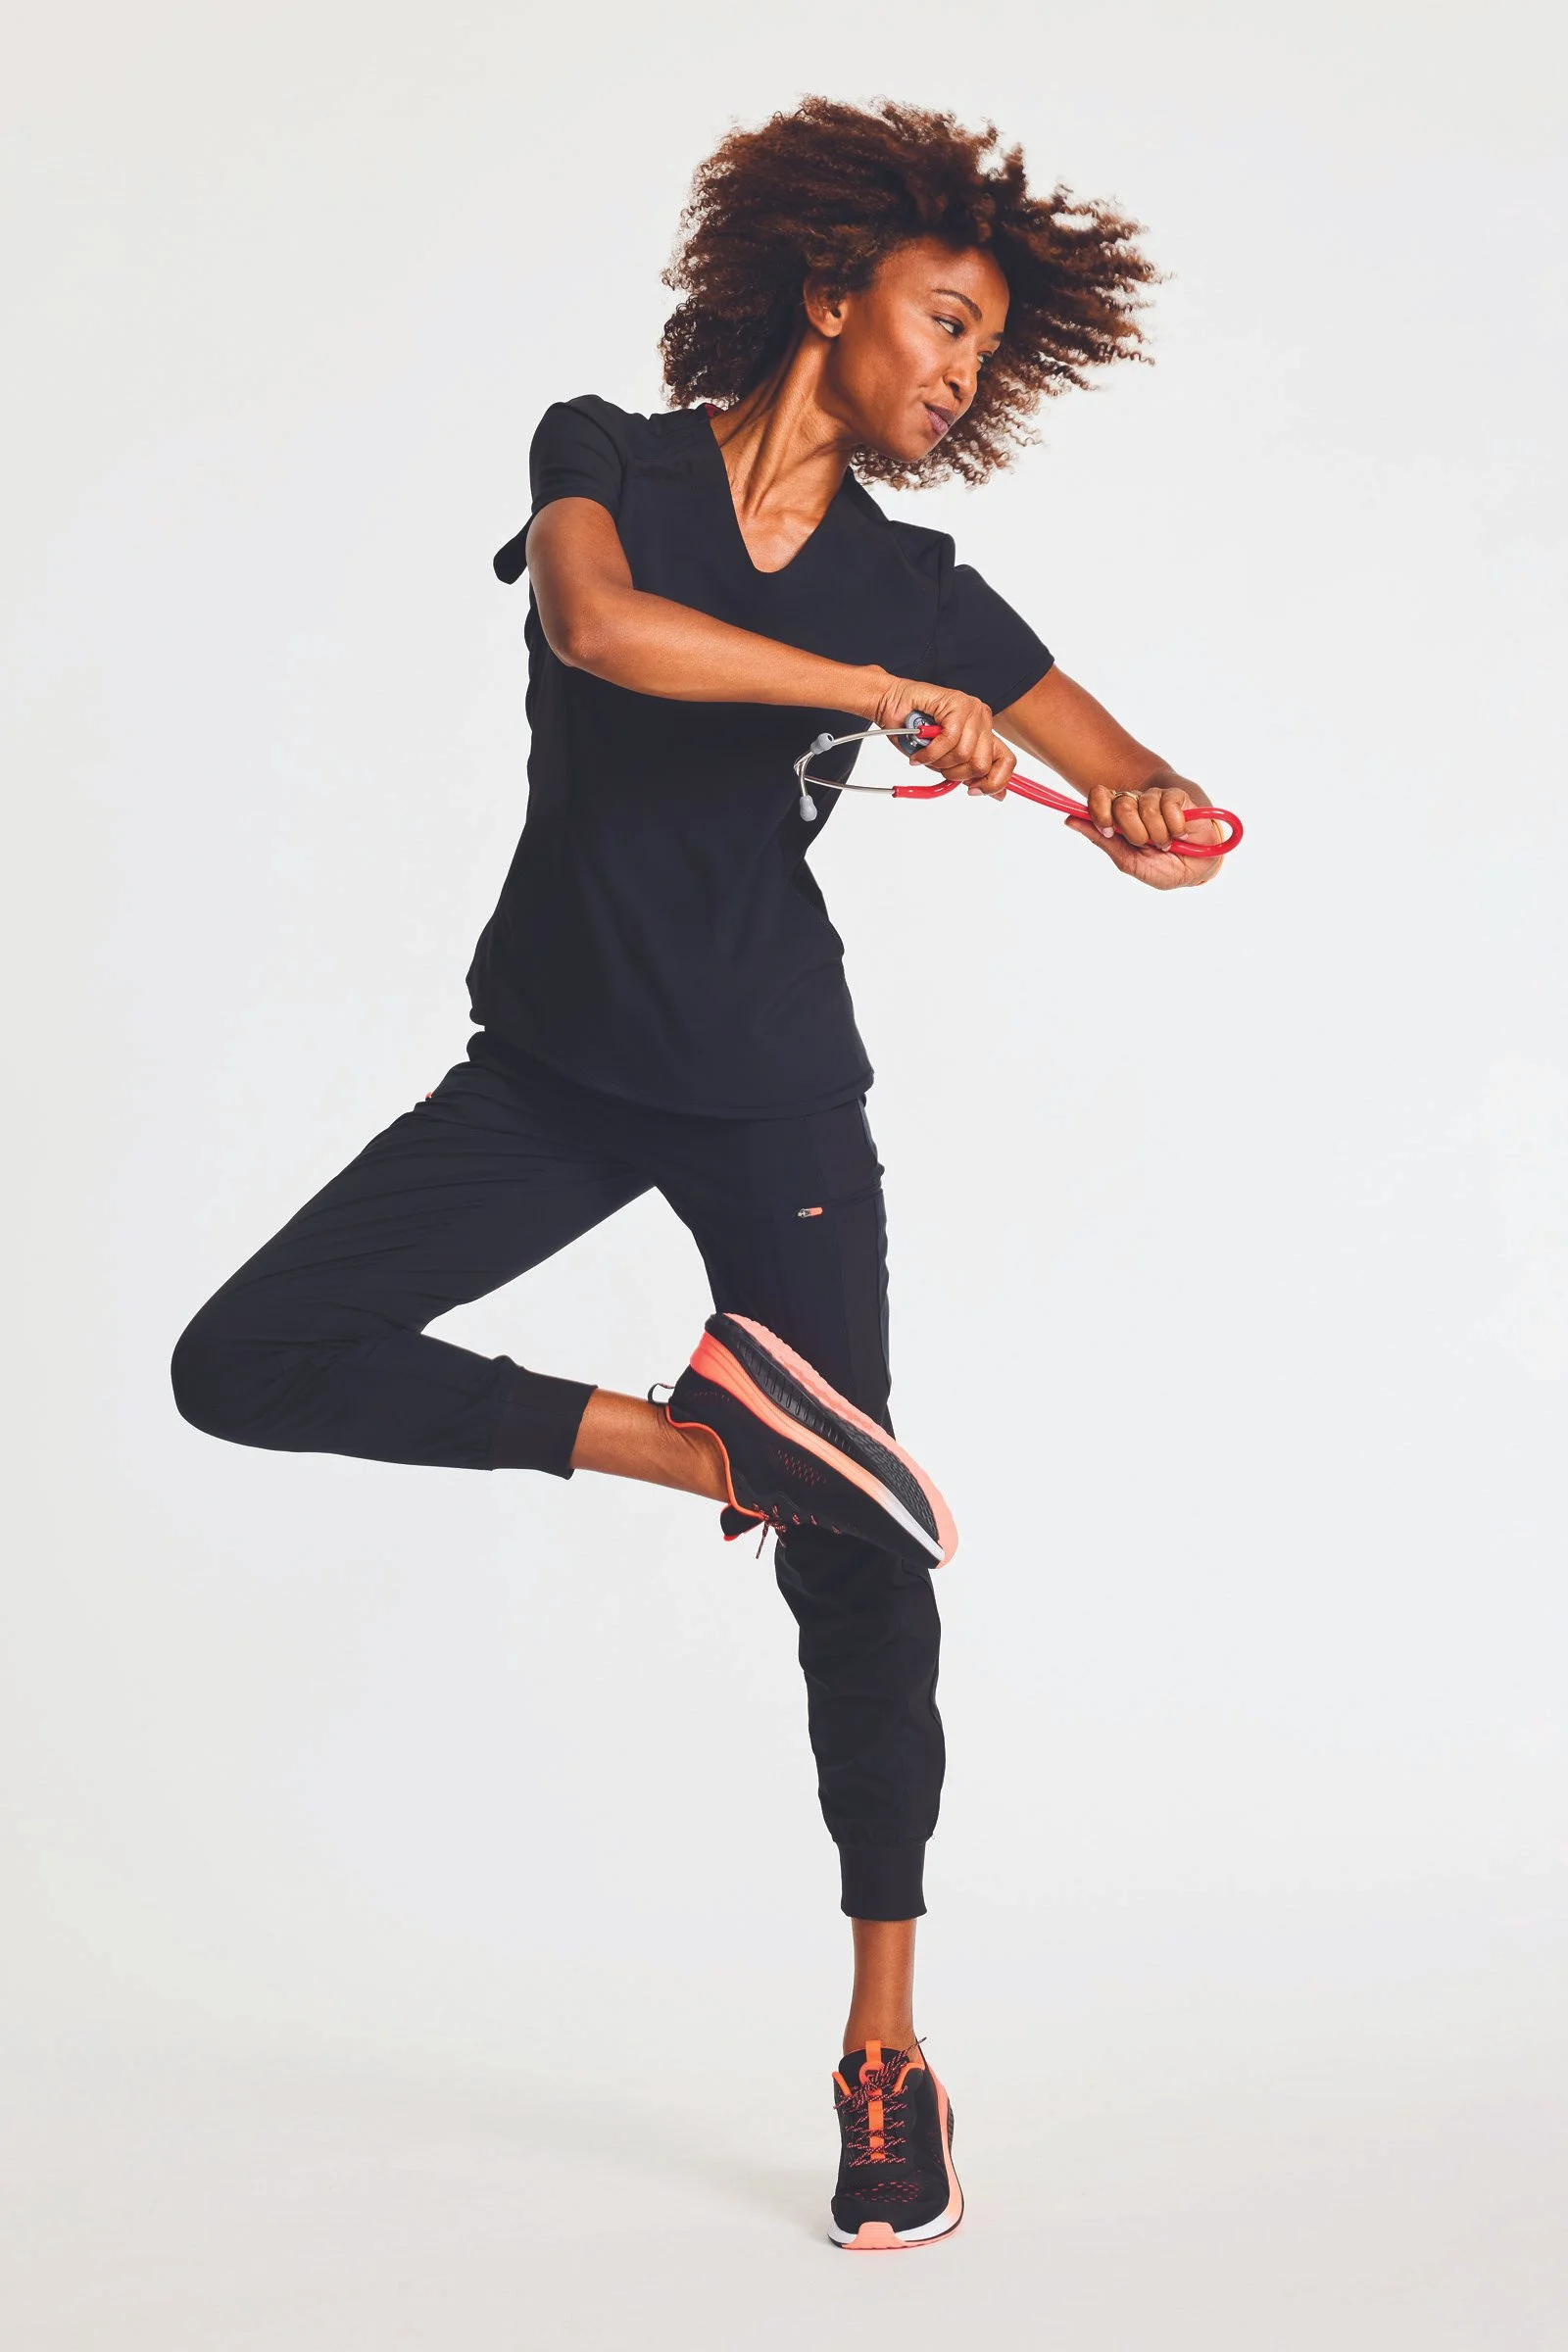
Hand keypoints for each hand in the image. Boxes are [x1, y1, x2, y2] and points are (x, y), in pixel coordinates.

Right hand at [869, 676, 1016, 798]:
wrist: (892, 706)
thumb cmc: (915, 733)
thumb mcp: (948, 762)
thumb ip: (972, 775)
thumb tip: (999, 795)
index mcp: (985, 734)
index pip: (1007, 762)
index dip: (992, 783)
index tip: (972, 790)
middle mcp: (983, 720)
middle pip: (982, 764)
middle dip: (955, 773)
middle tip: (938, 766)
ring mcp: (972, 710)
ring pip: (965, 754)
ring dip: (938, 762)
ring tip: (926, 754)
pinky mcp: (958, 703)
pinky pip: (950, 740)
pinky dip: (930, 752)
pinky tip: (920, 752)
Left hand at [1064, 776, 1224, 889]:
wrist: (1195, 870)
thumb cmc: (1161, 867)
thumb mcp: (1127, 860)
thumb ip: (1101, 839)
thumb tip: (1068, 820)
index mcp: (1118, 816)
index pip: (1099, 796)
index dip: (1100, 811)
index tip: (1109, 830)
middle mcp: (1135, 803)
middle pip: (1121, 802)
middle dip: (1134, 831)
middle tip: (1145, 844)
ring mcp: (1156, 798)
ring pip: (1146, 805)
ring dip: (1158, 834)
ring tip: (1166, 844)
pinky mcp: (1178, 796)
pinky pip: (1169, 804)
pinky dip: (1175, 826)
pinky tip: (1180, 834)